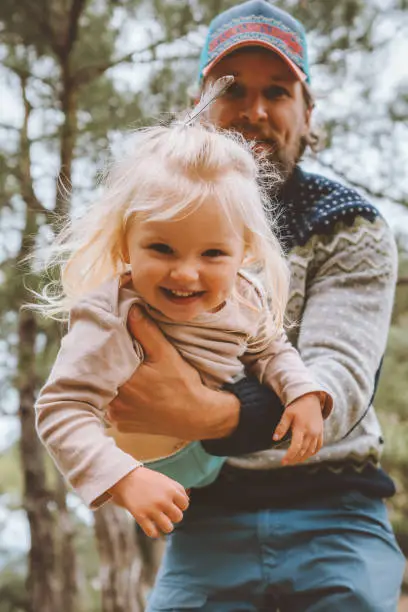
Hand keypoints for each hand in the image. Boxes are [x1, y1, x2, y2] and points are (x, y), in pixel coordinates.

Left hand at [107, 306, 238, 439]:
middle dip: (108, 367)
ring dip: (112, 383)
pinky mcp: (123, 425)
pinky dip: (119, 399)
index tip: (109, 342)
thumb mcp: (166, 353)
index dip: (105, 351)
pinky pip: (114, 408)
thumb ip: (146, 331)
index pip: (103, 362)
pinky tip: (131, 391)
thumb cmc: (183, 385)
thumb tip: (131, 310)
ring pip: (106, 394)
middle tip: (117, 355)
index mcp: (122, 384)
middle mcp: (115, 404)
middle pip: (102, 379)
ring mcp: (118, 417)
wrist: (197, 416)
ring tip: (125, 373)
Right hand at [109, 467, 189, 537]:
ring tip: (161, 521)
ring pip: (168, 528)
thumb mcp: (166, 480)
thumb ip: (178, 490)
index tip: (172, 504)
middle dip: (173, 516)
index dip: (180, 505)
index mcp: (171, 490)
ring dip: (165, 526)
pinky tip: (152, 528)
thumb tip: (187, 503)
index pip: (185, 505)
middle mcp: (163, 500)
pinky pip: (153, 533)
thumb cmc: (148, 479)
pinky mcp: (140, 516)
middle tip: (166, 512)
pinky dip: (154, 533)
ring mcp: (152, 509)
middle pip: (178, 517)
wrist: (126, 477)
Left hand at [273, 393, 323, 465]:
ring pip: (310, 451)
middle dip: (294, 459)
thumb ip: (281, 426)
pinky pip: (318, 447)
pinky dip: (312, 453)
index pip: (296, 447)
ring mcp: (317, 434)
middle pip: (303, 451)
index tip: (283, 462)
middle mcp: (311, 432)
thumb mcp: (287, 414)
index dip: (289, 456)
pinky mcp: (321, 433)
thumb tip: (275, 438)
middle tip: (287, 462)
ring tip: (294, 461)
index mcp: (301, 428)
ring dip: (302, 458)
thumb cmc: (297, 406)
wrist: (311, 399)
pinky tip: (305, 455)